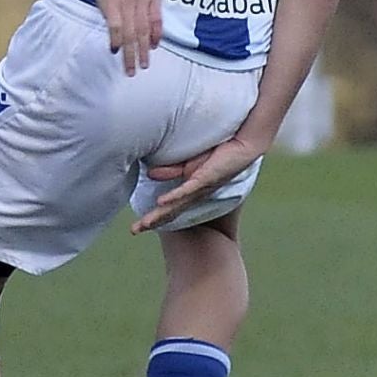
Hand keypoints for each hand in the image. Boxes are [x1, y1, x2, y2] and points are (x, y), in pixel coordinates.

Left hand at [95, 0, 162, 76]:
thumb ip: (106, 12)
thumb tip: (112, 34)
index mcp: (111, 1)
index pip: (115, 26)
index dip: (116, 41)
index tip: (116, 53)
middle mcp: (128, 2)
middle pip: (130, 33)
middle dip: (130, 54)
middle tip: (132, 71)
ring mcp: (143, 1)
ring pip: (144, 29)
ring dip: (143, 49)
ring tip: (144, 64)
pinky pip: (156, 19)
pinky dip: (156, 33)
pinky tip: (155, 45)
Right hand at [131, 135, 263, 233]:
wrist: (242, 146)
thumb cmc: (217, 153)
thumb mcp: (188, 162)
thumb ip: (170, 169)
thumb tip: (149, 173)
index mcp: (191, 191)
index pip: (169, 207)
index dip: (154, 217)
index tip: (138, 226)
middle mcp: (195, 194)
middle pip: (170, 211)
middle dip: (153, 221)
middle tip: (135, 230)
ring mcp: (200, 188)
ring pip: (177, 204)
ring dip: (160, 214)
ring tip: (145, 223)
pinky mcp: (205, 178)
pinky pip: (188, 189)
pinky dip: (174, 196)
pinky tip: (161, 201)